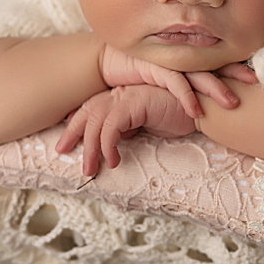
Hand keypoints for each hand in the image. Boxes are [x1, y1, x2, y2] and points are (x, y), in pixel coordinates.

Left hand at [54, 85, 194, 175]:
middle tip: (70, 160)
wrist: (201, 107)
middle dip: (73, 136)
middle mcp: (118, 94)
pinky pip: (112, 126)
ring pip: (96, 123)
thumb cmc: (176, 115)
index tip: (62, 147)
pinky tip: (114, 160)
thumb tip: (110, 144)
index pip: (88, 111)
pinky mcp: (135, 102)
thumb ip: (127, 129)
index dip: (73, 128)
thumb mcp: (145, 125)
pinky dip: (108, 144)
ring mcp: (126, 96)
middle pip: (86, 114)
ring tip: (91, 170)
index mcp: (118, 97)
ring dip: (91, 149)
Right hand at [97, 44, 258, 117]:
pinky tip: (196, 110)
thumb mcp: (168, 74)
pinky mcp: (153, 66)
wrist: (108, 61)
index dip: (238, 66)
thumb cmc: (142, 69)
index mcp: (189, 56)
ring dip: (216, 89)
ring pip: (198, 73)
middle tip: (256, 82)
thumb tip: (212, 93)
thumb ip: (188, 78)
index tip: (259, 74)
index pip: (219, 59)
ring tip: (233, 104)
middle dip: (236, 73)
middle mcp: (182, 55)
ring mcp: (169, 59)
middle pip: (215, 63)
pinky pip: (174, 82)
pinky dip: (185, 96)